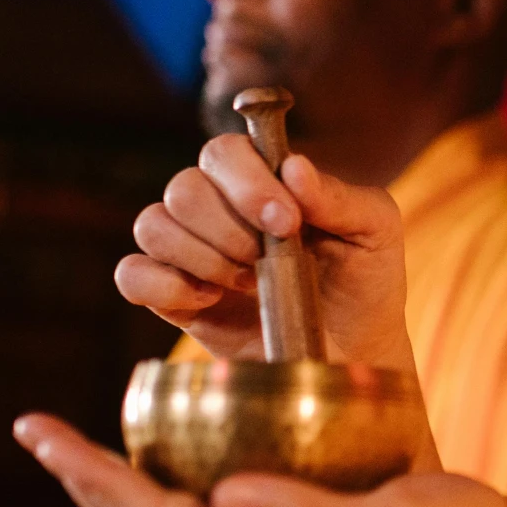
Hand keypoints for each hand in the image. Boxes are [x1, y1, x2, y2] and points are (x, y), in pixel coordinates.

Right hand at [116, 136, 416, 371]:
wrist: (355, 354)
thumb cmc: (366, 283)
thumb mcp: (375, 232)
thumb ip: (339, 196)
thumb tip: (293, 166)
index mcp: (264, 180)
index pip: (223, 152)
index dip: (246, 182)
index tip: (286, 223)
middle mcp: (220, 209)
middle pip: (183, 187)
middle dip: (228, 229)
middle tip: (268, 260)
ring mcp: (192, 253)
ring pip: (152, 224)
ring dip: (201, 256)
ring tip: (248, 283)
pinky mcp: (174, 298)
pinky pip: (132, 274)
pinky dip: (163, 284)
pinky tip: (209, 300)